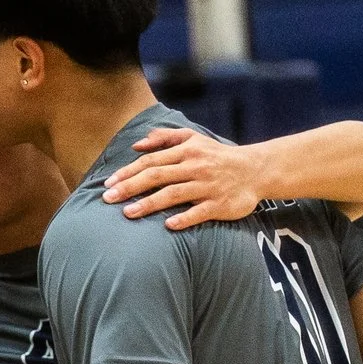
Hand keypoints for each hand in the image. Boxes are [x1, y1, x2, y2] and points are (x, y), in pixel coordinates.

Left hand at [100, 127, 274, 228]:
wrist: (254, 170)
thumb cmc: (217, 155)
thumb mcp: (193, 138)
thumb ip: (165, 137)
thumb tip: (137, 144)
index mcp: (186, 151)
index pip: (151, 161)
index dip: (128, 172)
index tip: (108, 183)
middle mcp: (195, 167)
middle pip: (157, 177)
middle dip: (130, 187)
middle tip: (108, 199)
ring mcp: (207, 187)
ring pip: (174, 194)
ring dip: (149, 204)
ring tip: (128, 213)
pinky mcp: (220, 204)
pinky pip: (199, 212)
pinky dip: (184, 218)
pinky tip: (168, 226)